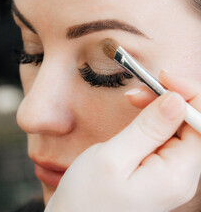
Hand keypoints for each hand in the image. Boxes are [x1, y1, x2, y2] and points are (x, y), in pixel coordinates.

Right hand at [45, 71, 200, 211]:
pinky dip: (151, 121)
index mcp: (176, 175)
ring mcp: (168, 174)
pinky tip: (136, 116)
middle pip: (191, 125)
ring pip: (177, 129)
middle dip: (170, 99)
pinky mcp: (155, 171)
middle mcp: (180, 176)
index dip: (188, 96)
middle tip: (138, 90)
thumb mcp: (112, 158)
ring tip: (133, 99)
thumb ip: (147, 129)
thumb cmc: (86, 197)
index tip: (163, 77)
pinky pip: (163, 139)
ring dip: (159, 108)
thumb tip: (177, 100)